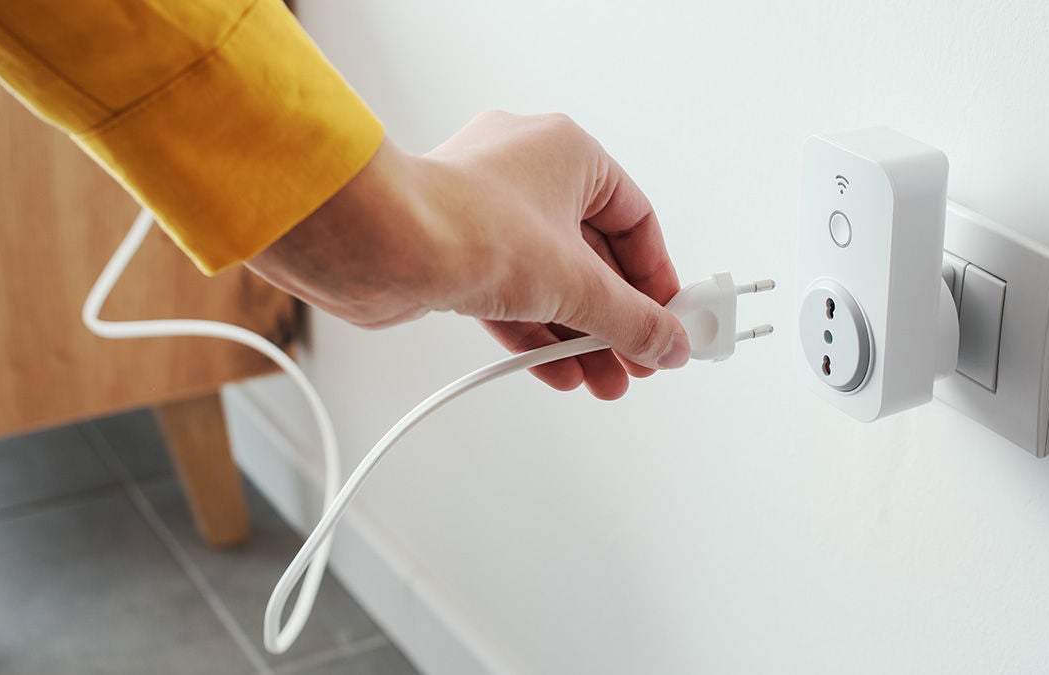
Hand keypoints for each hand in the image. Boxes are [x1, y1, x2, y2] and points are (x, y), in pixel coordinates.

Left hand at [248, 111, 688, 399]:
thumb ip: (632, 320)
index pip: (635, 219)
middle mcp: (526, 172)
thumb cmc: (466, 227)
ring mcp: (486, 210)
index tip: (673, 319)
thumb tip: (670, 342)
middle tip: (639, 361)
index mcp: (566, 152)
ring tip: (605, 381)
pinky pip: (511, 292)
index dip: (658, 277)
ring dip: (579, 334)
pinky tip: (559, 371)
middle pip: (593, 256)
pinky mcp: (455, 248)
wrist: (376, 245)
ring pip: (550, 279)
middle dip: (616, 319)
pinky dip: (536, 331)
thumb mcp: (575, 285)